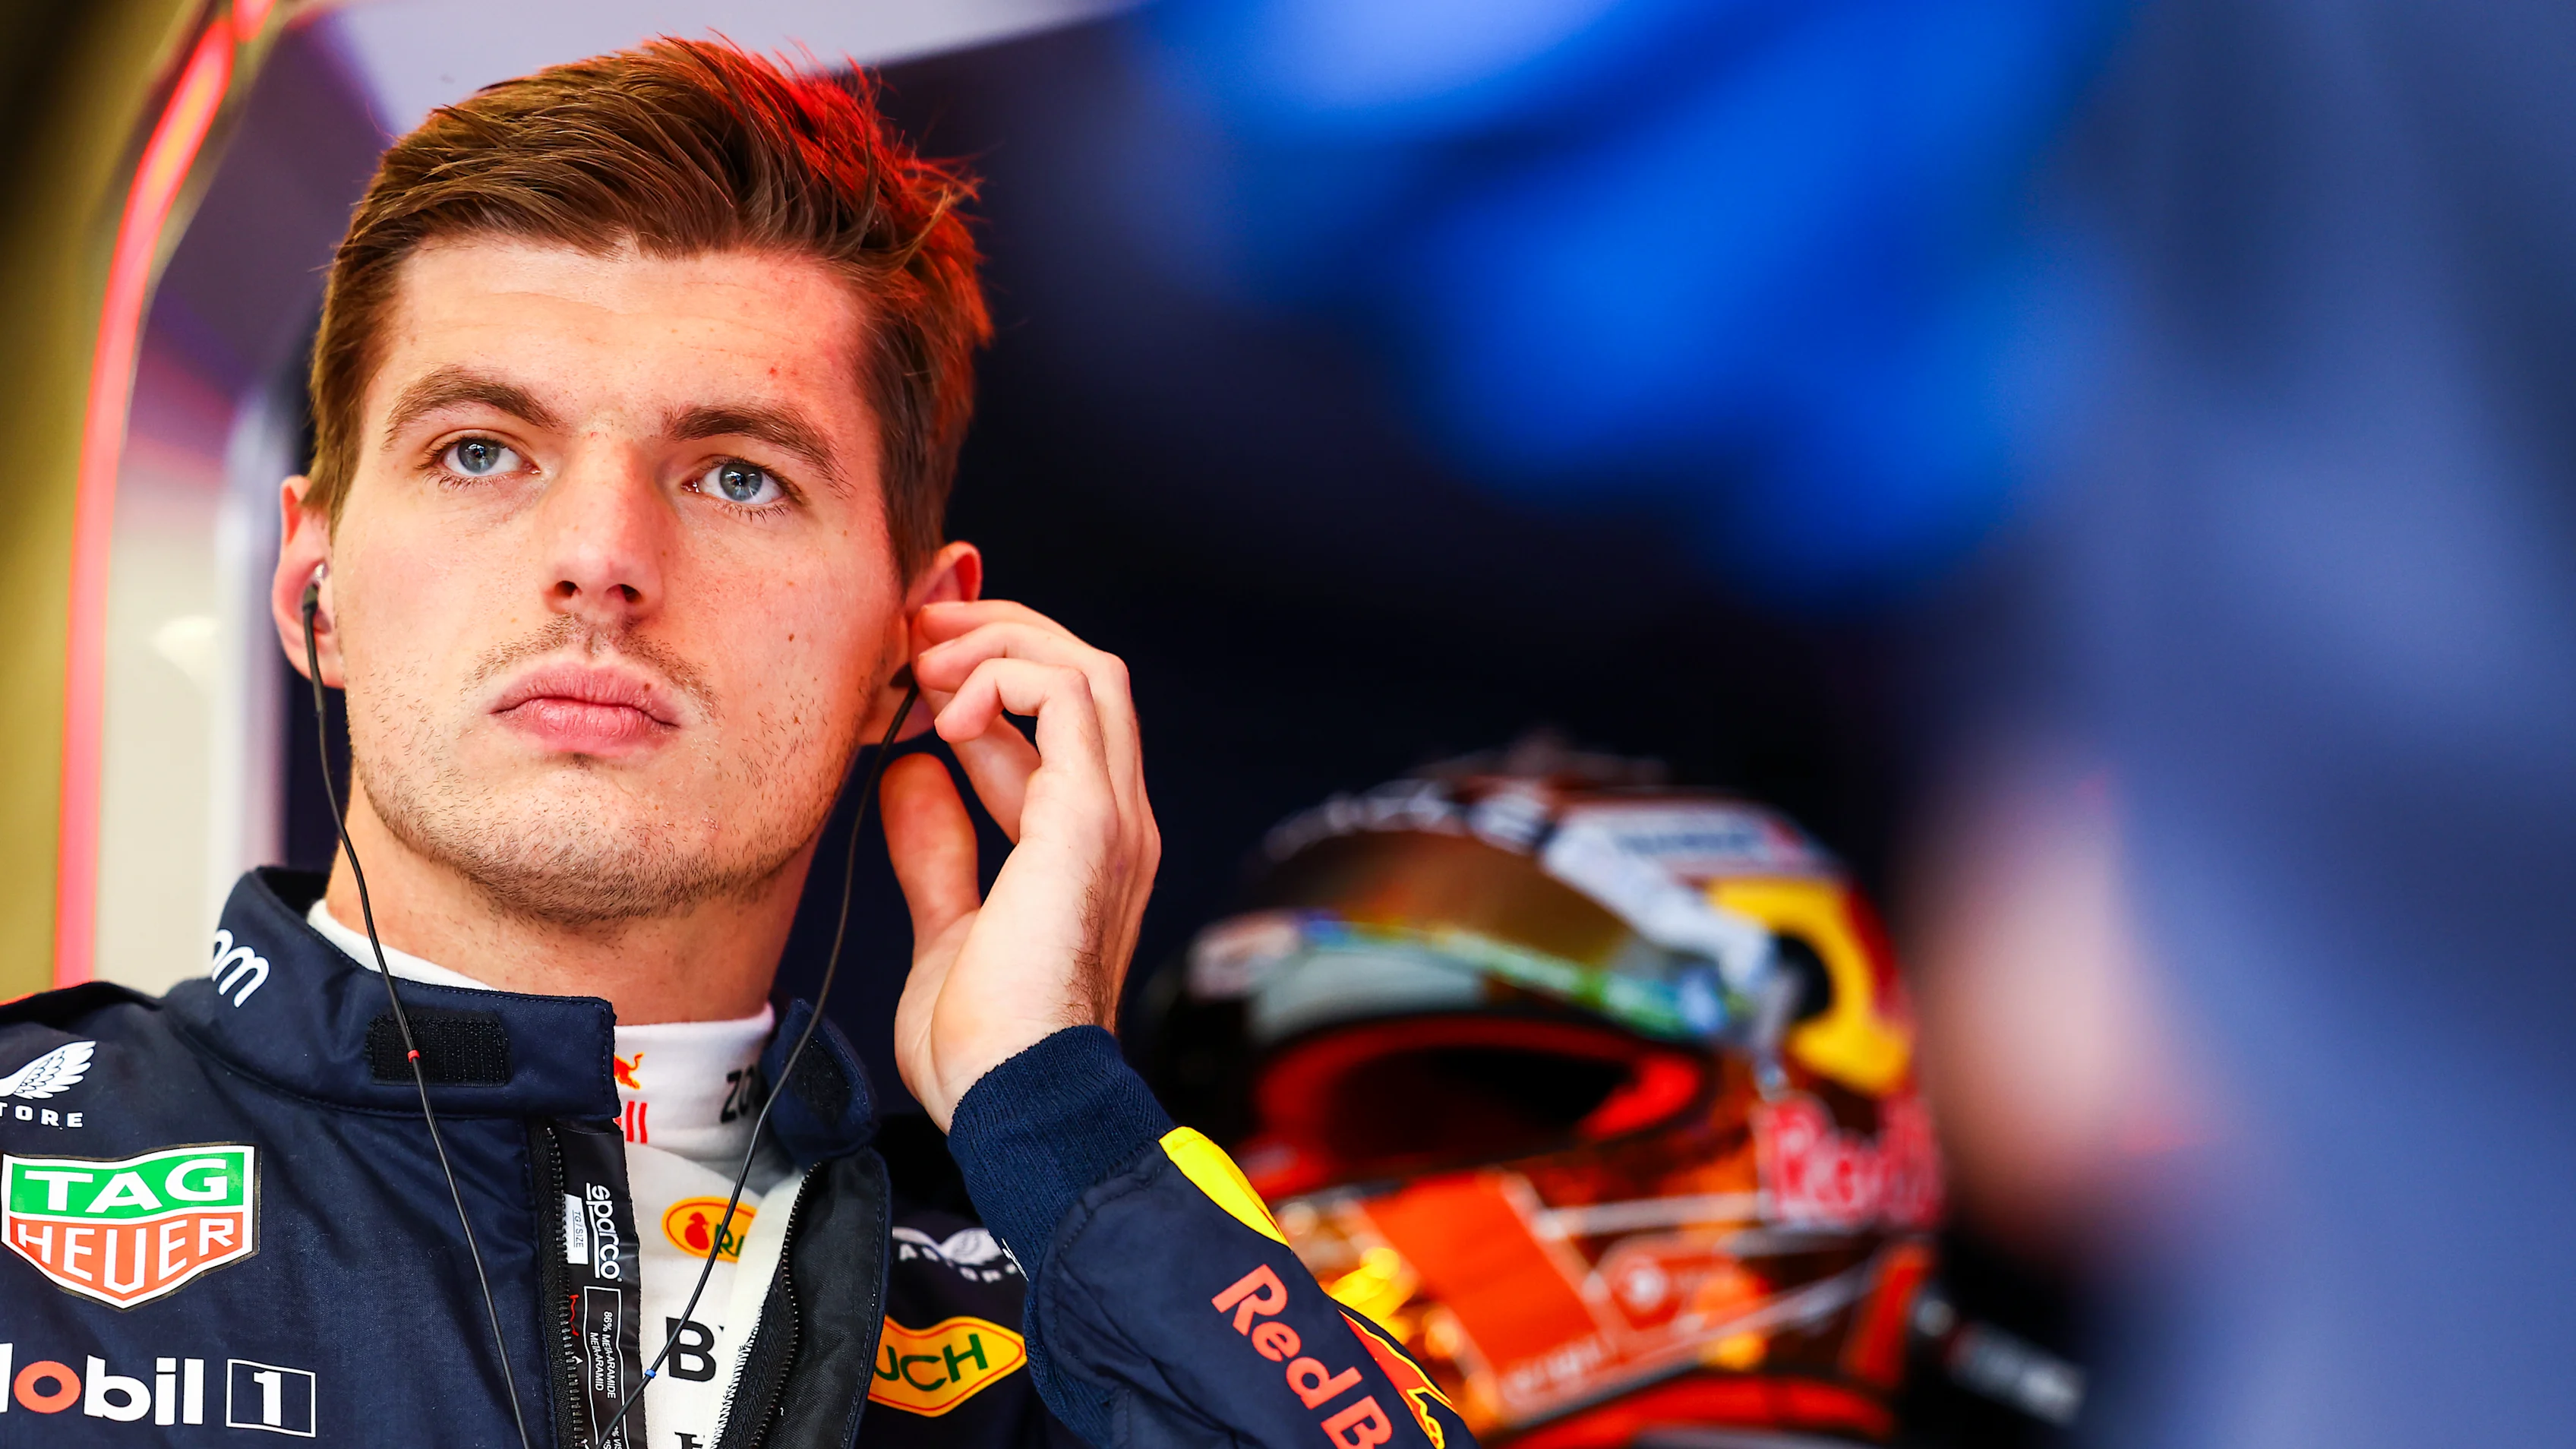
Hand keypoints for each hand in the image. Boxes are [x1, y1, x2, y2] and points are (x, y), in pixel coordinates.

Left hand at [881, 600, 1159, 1128]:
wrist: (1012, 1100)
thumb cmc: (985, 1049)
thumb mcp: (947, 927)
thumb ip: (937, 852)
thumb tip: (910, 777)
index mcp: (1086, 848)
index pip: (1056, 726)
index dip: (984, 683)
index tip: (907, 681)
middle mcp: (1114, 822)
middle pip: (1085, 674)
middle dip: (998, 636)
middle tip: (917, 638)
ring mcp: (1112, 818)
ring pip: (1087, 668)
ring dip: (999, 644)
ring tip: (926, 664)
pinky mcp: (1087, 819)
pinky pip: (1067, 695)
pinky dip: (1004, 675)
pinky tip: (945, 710)